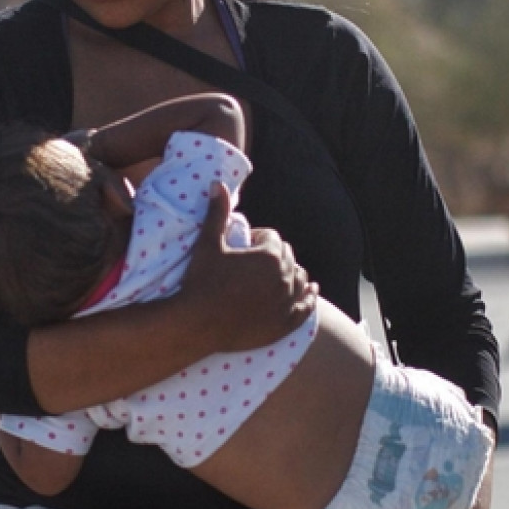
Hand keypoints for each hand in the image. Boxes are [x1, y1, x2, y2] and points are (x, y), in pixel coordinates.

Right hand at [177, 184, 316, 353]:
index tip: (243, 248)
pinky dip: (309, 298)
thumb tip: (217, 183)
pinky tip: (311, 291)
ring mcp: (286, 303)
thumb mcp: (208, 244)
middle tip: (255, 264)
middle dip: (274, 257)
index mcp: (270, 256)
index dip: (258, 240)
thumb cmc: (201, 282)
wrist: (196, 324)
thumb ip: (217, 213)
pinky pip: (304, 308)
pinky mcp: (284, 325)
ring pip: (300, 280)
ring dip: (293, 274)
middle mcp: (284, 278)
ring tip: (282, 275)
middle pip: (288, 258)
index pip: (273, 239)